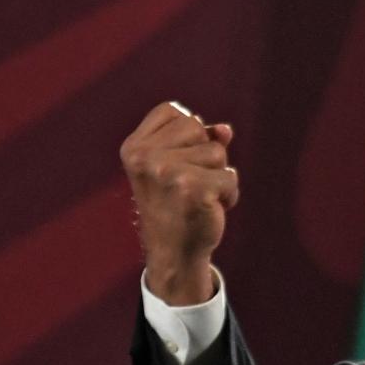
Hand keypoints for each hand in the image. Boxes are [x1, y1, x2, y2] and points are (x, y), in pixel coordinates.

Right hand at [120, 102, 238, 303]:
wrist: (174, 252)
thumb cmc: (177, 205)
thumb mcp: (178, 165)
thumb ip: (199, 140)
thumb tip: (225, 130)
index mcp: (134, 147)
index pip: (174, 112)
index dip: (187, 135)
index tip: (176, 162)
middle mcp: (145, 158)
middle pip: (197, 126)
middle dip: (204, 154)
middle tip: (188, 184)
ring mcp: (167, 173)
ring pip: (217, 151)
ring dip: (218, 175)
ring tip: (198, 196)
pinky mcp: (193, 189)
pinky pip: (231, 176)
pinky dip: (229, 194)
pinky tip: (211, 208)